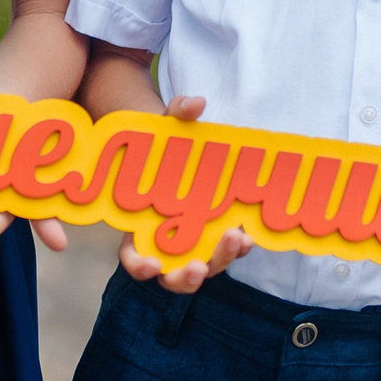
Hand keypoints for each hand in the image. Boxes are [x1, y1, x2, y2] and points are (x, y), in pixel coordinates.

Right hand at [111, 95, 251, 291]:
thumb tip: (196, 102)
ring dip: (217, 262)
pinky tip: (249, 236)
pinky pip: (224, 249)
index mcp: (140, 223)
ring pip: (201, 267)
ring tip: (236, 241)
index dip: (139, 266)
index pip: (132, 257)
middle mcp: (165, 240)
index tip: (153, 265)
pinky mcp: (216, 235)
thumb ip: (178, 112)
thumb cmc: (166, 139)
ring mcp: (192, 241)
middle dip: (184, 278)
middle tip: (197, 268)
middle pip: (171, 274)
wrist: (184, 142)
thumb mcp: (167, 124)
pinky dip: (237, 248)